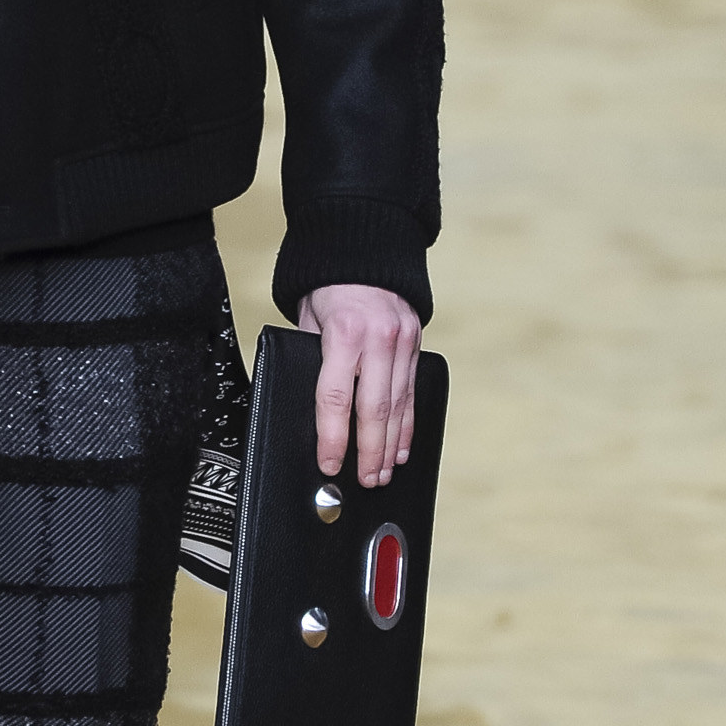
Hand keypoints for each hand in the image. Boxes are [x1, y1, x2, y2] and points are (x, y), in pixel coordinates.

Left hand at [297, 284, 421, 487]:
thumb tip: (314, 406)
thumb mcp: (309, 321)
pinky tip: (403, 446)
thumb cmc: (328, 287)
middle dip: (370, 452)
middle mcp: (379, 339)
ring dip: (392, 445)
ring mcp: (403, 341)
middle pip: (375, 409)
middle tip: (367, 480)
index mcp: (344, 333)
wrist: (365, 246)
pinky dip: (408, 423)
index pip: (336, 398)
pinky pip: (412, 392)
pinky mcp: (417, 343)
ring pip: (399, 405)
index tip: (328, 462)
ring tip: (384, 472)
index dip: (332, 437)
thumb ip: (314, 360)